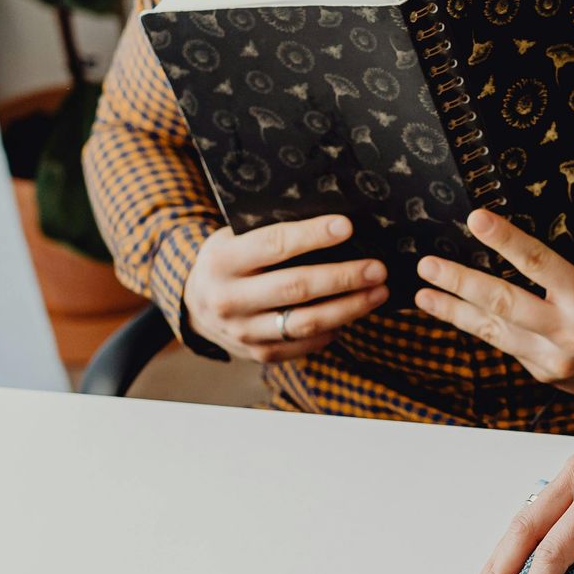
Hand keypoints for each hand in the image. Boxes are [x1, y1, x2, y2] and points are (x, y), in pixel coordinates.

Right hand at [183, 215, 386, 363]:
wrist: (195, 304)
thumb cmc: (229, 260)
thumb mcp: (234, 237)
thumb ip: (269, 230)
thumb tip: (332, 220)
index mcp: (222, 260)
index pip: (273, 245)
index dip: (312, 236)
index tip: (347, 227)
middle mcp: (229, 299)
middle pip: (296, 287)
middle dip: (343, 277)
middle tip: (377, 268)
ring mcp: (242, 331)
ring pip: (305, 322)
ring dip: (349, 308)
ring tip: (378, 292)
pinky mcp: (258, 354)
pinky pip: (304, 345)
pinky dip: (332, 330)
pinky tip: (352, 314)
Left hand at [414, 209, 573, 397]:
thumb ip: (563, 278)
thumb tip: (520, 260)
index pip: (537, 262)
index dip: (504, 239)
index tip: (476, 220)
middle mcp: (567, 331)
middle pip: (504, 303)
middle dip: (461, 283)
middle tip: (429, 266)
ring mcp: (553, 357)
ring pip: (494, 331)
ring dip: (455, 311)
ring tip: (425, 294)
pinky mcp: (545, 373)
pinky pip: (506, 346)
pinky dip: (481, 328)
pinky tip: (458, 314)